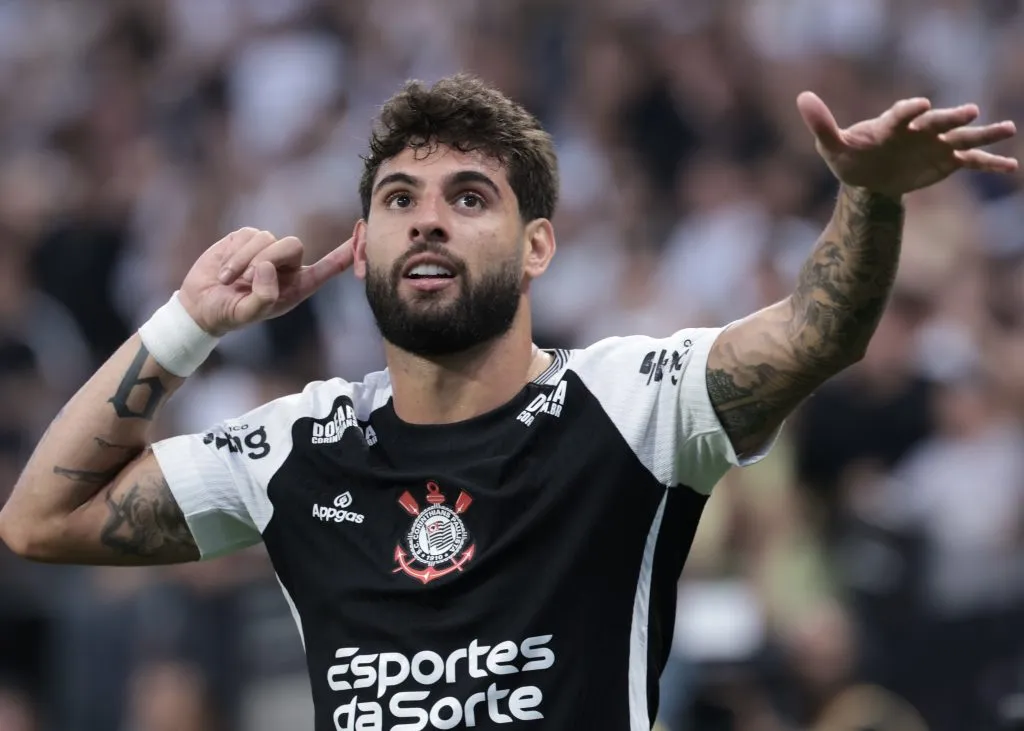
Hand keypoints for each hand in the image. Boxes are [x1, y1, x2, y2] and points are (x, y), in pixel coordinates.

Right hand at [178, 228, 353, 335]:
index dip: (347, 253)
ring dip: (246, 261)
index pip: (329, 267)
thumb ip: (262, 297)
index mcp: (297, 286)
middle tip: (248, 279)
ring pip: (268, 239)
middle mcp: (287, 267)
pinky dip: (235, 256)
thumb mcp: (245, 314)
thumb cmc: (227, 314)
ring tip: (232, 281)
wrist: (199, 304)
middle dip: (271, 257)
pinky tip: (224, 273)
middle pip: (294, 245)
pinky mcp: (246, 239)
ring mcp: (267, 250)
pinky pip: (248, 236)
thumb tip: (268, 268)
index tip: (365, 234)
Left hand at [798, 92, 1017, 198]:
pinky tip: (1011, 167)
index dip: (909, 109)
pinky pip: (970, 162)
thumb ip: (822, 124)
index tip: (919, 105)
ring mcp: (935, 144)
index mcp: (891, 124)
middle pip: (937, 121)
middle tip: (971, 112)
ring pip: (962, 137)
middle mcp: (918, 130)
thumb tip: (802, 97)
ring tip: (1007, 129)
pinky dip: (989, 164)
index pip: (901, 114)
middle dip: (952, 117)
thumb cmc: (850, 157)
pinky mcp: (945, 161)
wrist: (867, 179)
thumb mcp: (833, 146)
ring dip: (984, 134)